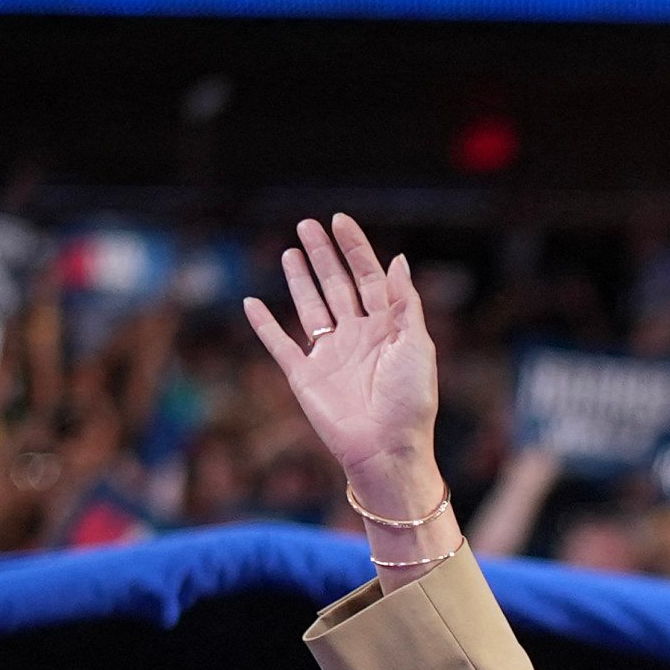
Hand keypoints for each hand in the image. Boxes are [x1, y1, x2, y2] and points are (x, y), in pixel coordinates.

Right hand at [241, 217, 441, 503]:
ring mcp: (329, 355)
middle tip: (308, 225)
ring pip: (309, 307)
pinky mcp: (304, 377)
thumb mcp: (417, 345)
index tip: (340, 220)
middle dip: (323, 255)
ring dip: (300, 279)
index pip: (368, 277)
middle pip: (336, 285)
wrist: (387, 449)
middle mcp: (356, 336)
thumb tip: (397, 260)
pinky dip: (264, 325)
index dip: (355, 248)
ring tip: (290, 250)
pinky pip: (279, 345)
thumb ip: (404, 303)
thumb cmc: (410, 401)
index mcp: (386, 328)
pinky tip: (252, 303)